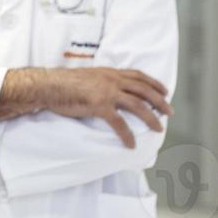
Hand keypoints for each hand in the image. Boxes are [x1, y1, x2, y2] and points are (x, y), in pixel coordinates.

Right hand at [30, 67, 172, 146]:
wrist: (48, 85)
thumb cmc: (63, 83)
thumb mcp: (88, 76)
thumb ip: (101, 81)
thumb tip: (106, 90)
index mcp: (110, 73)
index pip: (138, 76)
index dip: (154, 83)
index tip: (164, 91)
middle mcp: (112, 80)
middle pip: (144, 90)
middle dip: (160, 102)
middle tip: (169, 112)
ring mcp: (107, 92)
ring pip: (138, 105)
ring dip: (151, 118)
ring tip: (159, 128)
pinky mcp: (99, 106)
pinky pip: (119, 123)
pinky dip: (127, 135)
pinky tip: (131, 144)